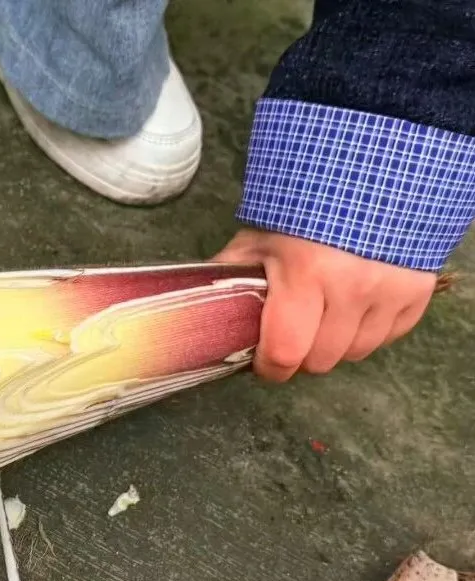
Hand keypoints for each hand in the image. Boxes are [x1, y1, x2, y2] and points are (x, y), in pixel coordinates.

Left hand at [212, 229, 437, 381]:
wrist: (370, 176)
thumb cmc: (302, 210)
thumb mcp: (258, 238)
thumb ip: (230, 275)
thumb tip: (200, 308)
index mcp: (306, 274)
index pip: (286, 353)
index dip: (270, 366)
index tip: (264, 361)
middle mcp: (353, 287)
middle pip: (320, 360)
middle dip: (301, 353)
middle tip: (293, 331)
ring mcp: (391, 291)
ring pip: (355, 353)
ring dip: (335, 345)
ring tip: (324, 316)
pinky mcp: (418, 293)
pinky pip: (387, 337)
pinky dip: (368, 331)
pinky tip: (355, 309)